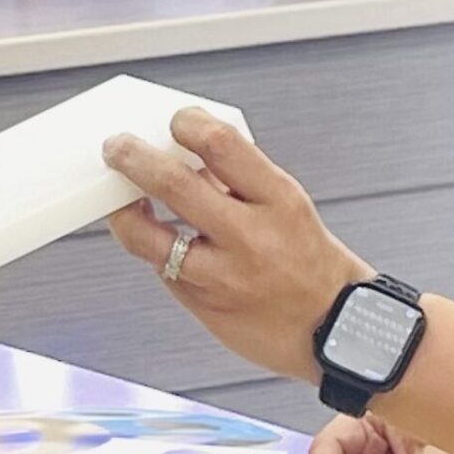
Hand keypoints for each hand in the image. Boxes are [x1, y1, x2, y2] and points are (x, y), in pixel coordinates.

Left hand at [101, 109, 371, 380]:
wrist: (338, 333)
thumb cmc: (310, 262)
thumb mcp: (287, 207)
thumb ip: (238, 181)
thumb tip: (184, 149)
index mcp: (278, 199)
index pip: (222, 144)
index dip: (187, 123)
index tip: (174, 120)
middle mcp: (249, 236)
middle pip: (173, 185)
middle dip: (133, 158)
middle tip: (115, 147)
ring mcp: (222, 276)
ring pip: (148, 238)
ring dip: (123, 213)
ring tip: (119, 200)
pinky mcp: (204, 306)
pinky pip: (161, 270)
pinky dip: (151, 250)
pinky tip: (151, 237)